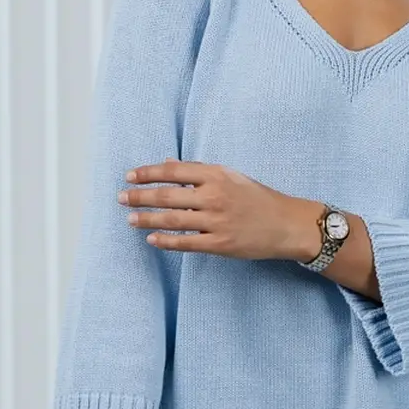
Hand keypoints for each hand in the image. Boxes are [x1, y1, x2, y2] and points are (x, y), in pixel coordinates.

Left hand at [117, 158, 322, 260]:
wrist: (286, 224)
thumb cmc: (258, 198)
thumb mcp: (231, 177)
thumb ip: (199, 172)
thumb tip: (167, 163)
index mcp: (217, 175)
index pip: (173, 171)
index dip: (148, 173)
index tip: (130, 176)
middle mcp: (214, 196)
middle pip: (167, 195)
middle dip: (140, 196)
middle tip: (122, 197)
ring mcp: (216, 221)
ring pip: (172, 219)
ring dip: (147, 218)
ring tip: (130, 219)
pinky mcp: (219, 244)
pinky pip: (185, 243)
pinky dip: (165, 240)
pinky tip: (151, 238)